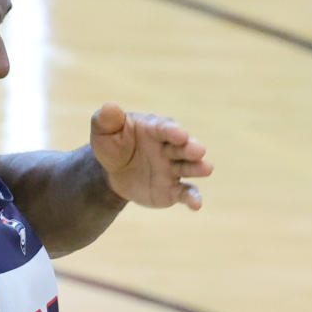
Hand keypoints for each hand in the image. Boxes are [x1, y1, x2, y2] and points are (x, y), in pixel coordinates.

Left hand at [90, 102, 212, 209]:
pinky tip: (196, 205)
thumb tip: (110, 107)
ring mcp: (173, 168)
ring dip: (197, 168)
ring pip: (188, 167)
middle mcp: (169, 148)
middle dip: (190, 148)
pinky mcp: (172, 189)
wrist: (113, 171)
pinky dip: (192, 198)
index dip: (172, 131)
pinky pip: (185, 192)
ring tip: (206, 168)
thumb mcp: (104, 131)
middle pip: (182, 147)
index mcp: (155, 129)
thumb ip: (106, 120)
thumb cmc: (112, 144)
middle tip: (198, 150)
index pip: (165, 128)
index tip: (180, 134)